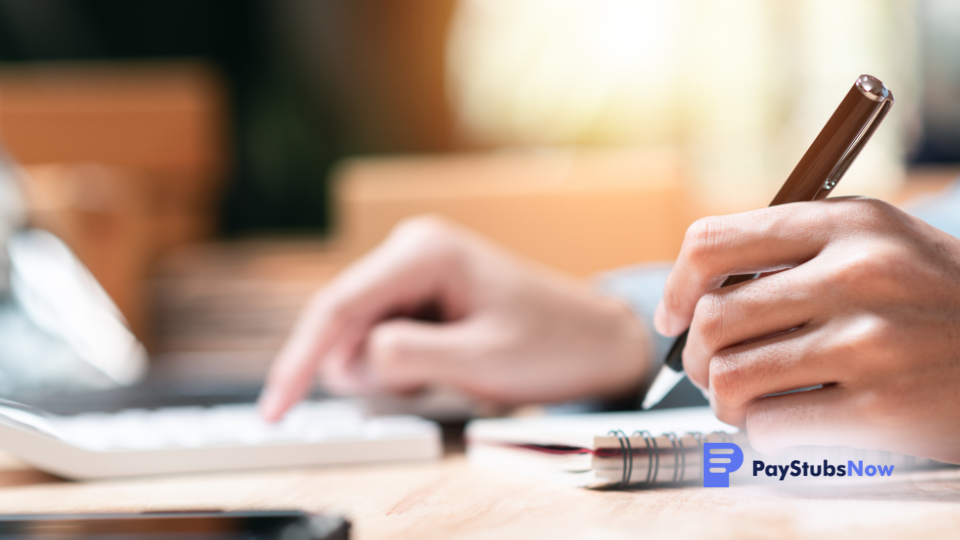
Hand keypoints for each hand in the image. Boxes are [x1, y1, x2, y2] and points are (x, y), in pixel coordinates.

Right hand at [260, 216, 651, 420]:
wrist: (594, 341)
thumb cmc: (551, 346)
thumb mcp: (481, 359)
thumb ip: (409, 357)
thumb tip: (353, 357)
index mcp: (423, 252)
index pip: (336, 307)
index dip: (298, 361)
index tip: (275, 411)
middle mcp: (410, 249)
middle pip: (343, 324)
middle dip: (371, 369)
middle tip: (431, 382)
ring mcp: (413, 269)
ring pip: (358, 336)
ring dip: (391, 370)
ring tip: (449, 369)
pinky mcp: (419, 291)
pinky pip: (381, 337)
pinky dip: (402, 365)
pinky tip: (446, 362)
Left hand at [655, 197, 959, 462]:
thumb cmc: (932, 300)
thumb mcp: (875, 244)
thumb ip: (790, 254)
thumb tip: (690, 295)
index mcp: (846, 222)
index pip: (712, 242)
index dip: (675, 285)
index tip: (672, 316)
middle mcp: (856, 273)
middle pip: (711, 318)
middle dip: (696, 355)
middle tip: (710, 370)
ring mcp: (870, 342)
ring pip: (729, 377)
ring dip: (723, 399)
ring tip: (745, 401)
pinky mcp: (883, 408)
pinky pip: (769, 426)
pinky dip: (762, 432)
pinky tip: (789, 422)